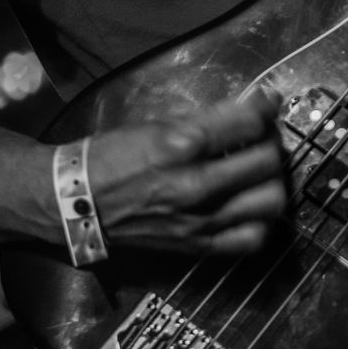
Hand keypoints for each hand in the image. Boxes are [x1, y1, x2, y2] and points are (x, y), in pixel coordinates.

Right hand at [82, 87, 286, 254]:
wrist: (75, 202)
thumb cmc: (112, 155)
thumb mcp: (157, 123)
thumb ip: (205, 119)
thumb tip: (248, 110)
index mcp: (182, 144)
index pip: (250, 120)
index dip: (267, 105)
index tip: (269, 101)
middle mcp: (196, 184)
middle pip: (267, 159)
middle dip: (271, 140)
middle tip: (262, 136)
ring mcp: (200, 220)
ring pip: (271, 200)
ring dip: (272, 180)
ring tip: (260, 171)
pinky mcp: (198, 246)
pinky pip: (253, 238)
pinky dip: (261, 220)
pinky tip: (250, 205)